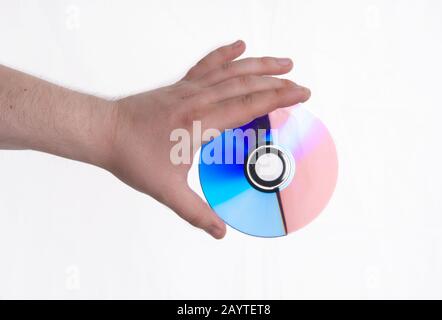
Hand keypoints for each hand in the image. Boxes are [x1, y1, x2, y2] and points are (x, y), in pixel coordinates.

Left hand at [106, 40, 310, 238]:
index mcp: (200, 123)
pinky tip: (238, 47)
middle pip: (246, 84)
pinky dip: (224, 54)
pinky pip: (207, 65)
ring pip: (231, 70)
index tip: (302, 93)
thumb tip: (220, 232)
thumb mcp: (166, 191)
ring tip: (283, 62)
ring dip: (259, 64)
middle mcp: (198, 100)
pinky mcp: (180, 87)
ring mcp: (188, 90)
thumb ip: (196, 212)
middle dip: (278, 81)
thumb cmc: (132, 157)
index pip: (249, 105)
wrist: (104, 132)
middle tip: (301, 83)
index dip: (279, 98)